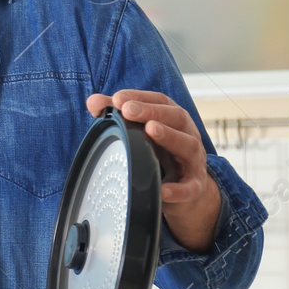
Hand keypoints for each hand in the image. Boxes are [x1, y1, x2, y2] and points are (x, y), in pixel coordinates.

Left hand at [86, 90, 221, 250]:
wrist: (188, 190)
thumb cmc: (161, 155)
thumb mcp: (142, 134)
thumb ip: (118, 116)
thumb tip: (94, 101)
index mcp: (173, 121)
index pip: (161, 101)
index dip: (141, 97)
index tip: (118, 98)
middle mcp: (187, 135)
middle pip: (176, 117)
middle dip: (152, 111)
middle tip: (128, 110)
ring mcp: (193, 161)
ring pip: (187, 144)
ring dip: (170, 135)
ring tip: (150, 129)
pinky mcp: (194, 186)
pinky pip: (189, 188)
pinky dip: (178, 189)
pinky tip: (163, 189)